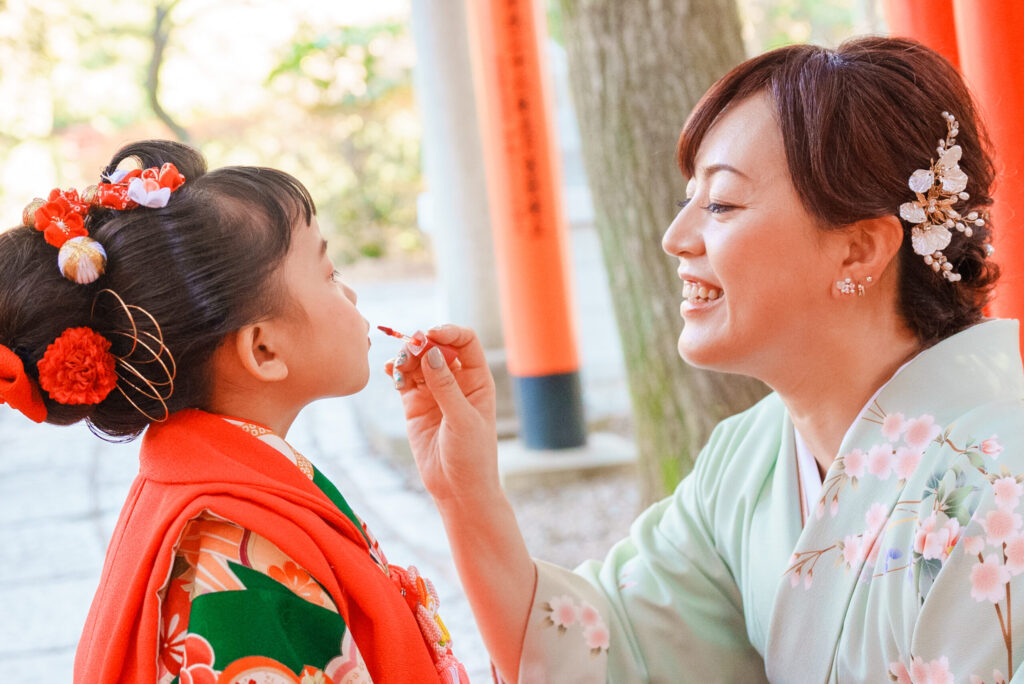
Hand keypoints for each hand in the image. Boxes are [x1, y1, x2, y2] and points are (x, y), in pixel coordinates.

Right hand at [385, 324, 498, 505]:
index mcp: (477, 380)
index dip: (448, 332)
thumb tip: (430, 352)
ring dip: (406, 357)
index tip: (429, 335)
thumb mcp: (462, 420)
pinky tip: (390, 371)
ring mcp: (434, 392)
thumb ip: (445, 386)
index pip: (465, 341)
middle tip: (407, 349)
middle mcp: (456, 381)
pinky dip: (395, 372)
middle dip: (421, 344)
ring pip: (417, 361)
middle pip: (437, 347)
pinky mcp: (415, 406)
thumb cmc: (472, 456)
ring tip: (397, 365)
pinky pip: (404, 380)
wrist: (458, 490)